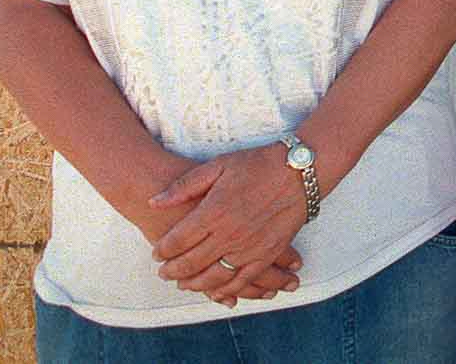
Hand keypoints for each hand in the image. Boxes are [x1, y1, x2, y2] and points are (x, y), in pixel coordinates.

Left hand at [148, 146, 309, 304]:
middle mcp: (229, 233)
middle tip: (164, 272)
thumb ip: (185, 186)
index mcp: (214, 211)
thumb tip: (154, 202)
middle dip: (172, 270)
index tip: (157, 252)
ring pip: (214, 276)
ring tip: (184, 283)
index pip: (177, 240)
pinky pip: (243, 280)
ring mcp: (249, 246)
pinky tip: (216, 292)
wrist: (301, 171)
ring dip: (194, 283)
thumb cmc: (259, 164)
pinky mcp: (267, 254)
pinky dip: (227, 290)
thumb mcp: (219, 165)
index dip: (163, 249)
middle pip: (191, 263)